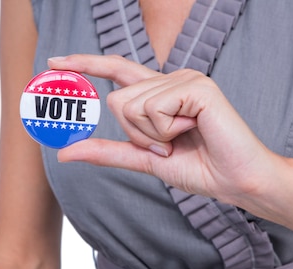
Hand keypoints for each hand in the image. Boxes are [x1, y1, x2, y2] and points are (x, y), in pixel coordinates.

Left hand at [50, 54, 288, 210]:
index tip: (54, 61)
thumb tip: (65, 152)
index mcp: (161, 93)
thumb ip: (109, 153)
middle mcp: (171, 79)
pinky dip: (166, 131)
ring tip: (183, 140)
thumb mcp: (146, 160)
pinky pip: (153, 108)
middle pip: (117, 100)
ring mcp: (185, 79)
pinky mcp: (196, 87)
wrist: (238, 182)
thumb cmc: (202, 169)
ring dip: (152, 135)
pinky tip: (193, 132)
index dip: (85, 64)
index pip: (117, 69)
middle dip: (136, 134)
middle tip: (168, 146)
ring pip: (131, 105)